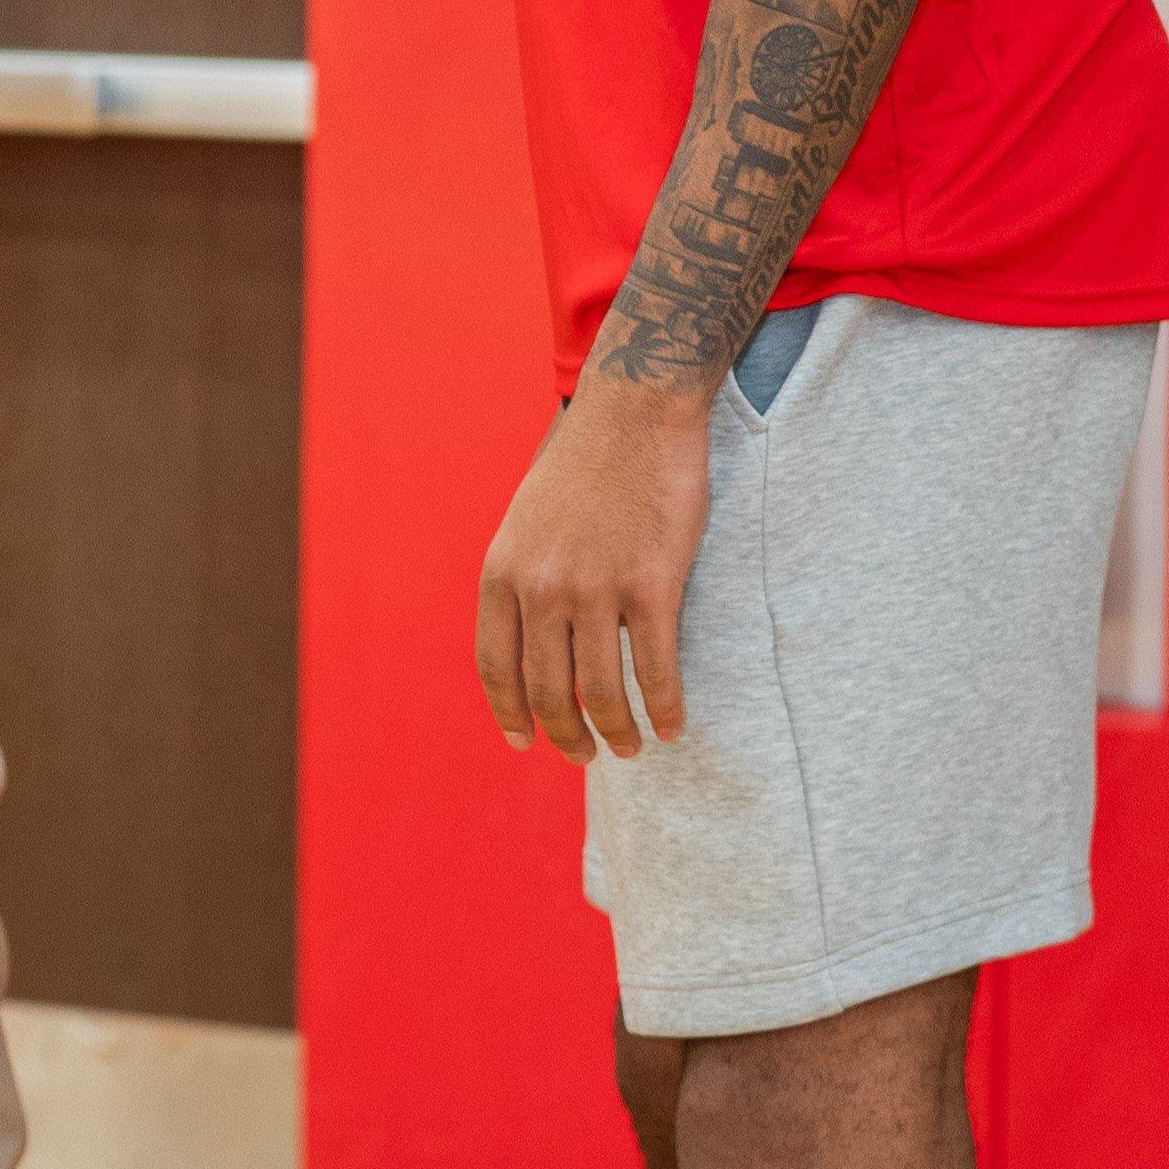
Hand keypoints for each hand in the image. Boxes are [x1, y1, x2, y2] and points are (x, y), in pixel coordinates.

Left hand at [475, 379, 712, 761]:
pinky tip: (672, 726)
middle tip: (585, 755)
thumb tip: (535, 639)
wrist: (634, 412)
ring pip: (602, 692)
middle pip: (548, 690)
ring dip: (618, 732)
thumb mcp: (526, 521)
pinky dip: (665, 707)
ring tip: (631, 748)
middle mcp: (541, 588)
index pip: (496, 666)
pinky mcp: (651, 585)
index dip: (510, 713)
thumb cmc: (584, 463)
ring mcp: (595, 589)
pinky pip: (656, 669)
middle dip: (566, 736)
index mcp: (502, 573)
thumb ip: (524, 578)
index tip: (523, 742)